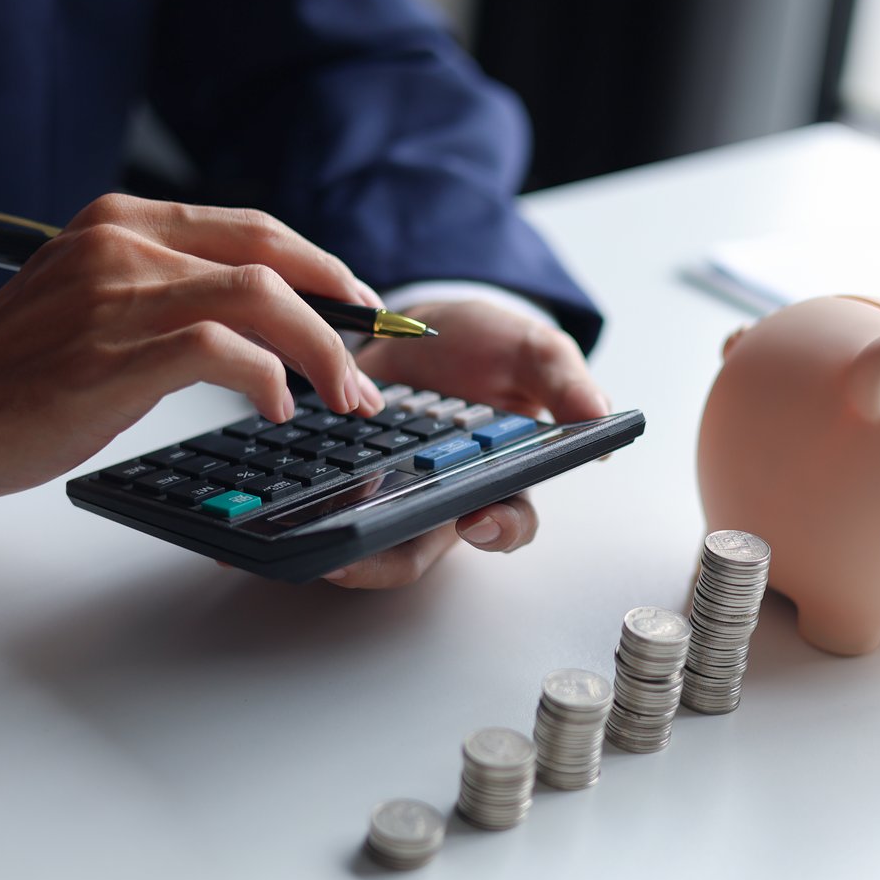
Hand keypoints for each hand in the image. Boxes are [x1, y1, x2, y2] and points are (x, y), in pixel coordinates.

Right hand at [0, 194, 384, 502]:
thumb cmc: (21, 368)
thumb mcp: (97, 300)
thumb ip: (170, 290)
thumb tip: (266, 315)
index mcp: (124, 223)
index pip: (255, 229)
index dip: (322, 268)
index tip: (359, 309)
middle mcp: (124, 245)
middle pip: (272, 258)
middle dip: (338, 314)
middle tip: (366, 368)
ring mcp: (117, 296)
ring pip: (260, 299)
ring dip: (321, 351)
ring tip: (341, 396)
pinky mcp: (113, 354)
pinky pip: (222, 350)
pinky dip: (266, 378)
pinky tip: (275, 407)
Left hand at [322, 299, 610, 587]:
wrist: (421, 320)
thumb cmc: (486, 344)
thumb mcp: (530, 349)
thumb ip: (562, 381)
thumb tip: (602, 419)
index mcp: (500, 477)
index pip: (507, 522)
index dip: (497, 530)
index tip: (480, 518)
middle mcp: (443, 497)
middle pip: (420, 549)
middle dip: (382, 559)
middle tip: (347, 557)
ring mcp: (391, 489)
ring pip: (366, 538)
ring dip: (335, 547)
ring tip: (300, 547)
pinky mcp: (345, 473)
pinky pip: (326, 505)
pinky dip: (300, 514)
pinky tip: (277, 514)